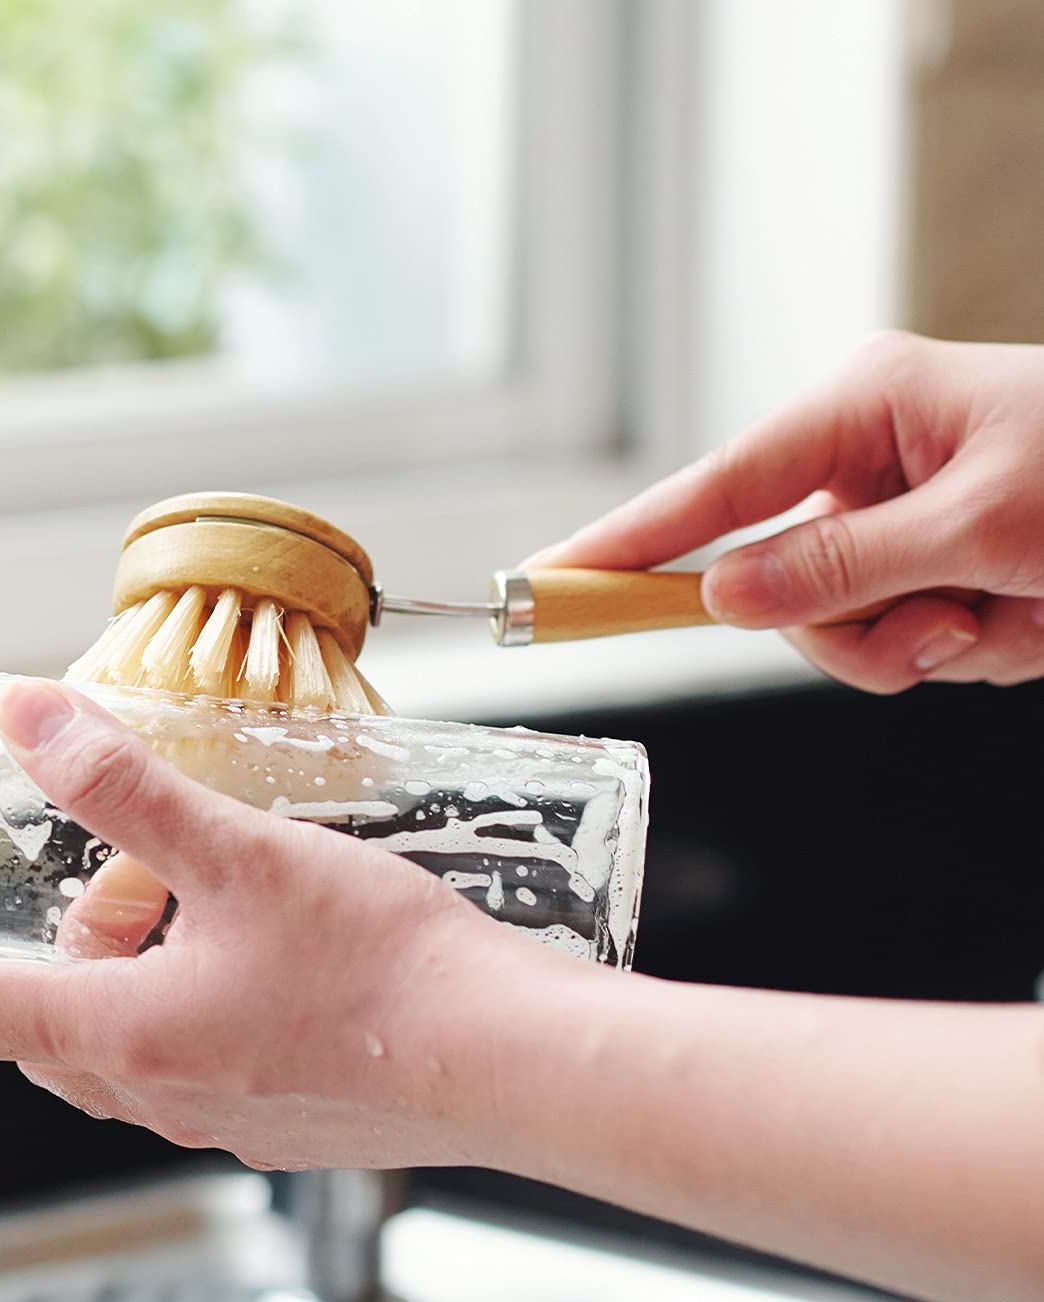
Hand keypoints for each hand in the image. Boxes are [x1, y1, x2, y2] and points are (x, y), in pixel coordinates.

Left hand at [0, 680, 590, 1170]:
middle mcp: (155, 1093)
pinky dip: (188, 1000)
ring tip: (187, 900)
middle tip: (72, 892)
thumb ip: (127, 788)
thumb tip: (28, 719)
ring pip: (122, 1040)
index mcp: (122, 1034)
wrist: (508, 1060)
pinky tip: (258, 953)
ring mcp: (217, 1117)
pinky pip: (191, 1057)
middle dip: (37, 959)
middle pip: (43, 1023)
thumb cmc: (383, 966)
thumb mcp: (239, 854)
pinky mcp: (277, 1119)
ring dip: (124, 972)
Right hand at [539, 333, 1043, 692]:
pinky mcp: (929, 567)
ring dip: (920, 648)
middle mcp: (865, 459)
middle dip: (852, 629)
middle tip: (932, 632)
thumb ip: (844, 565)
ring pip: (833, 629)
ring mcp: (895, 518)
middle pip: (771, 582)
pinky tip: (1022, 620)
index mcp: (863, 406)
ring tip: (1003, 620)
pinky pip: (895, 644)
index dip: (625, 542)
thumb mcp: (986, 523)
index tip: (545, 582)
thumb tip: (723, 595)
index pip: (713, 487)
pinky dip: (960, 654)